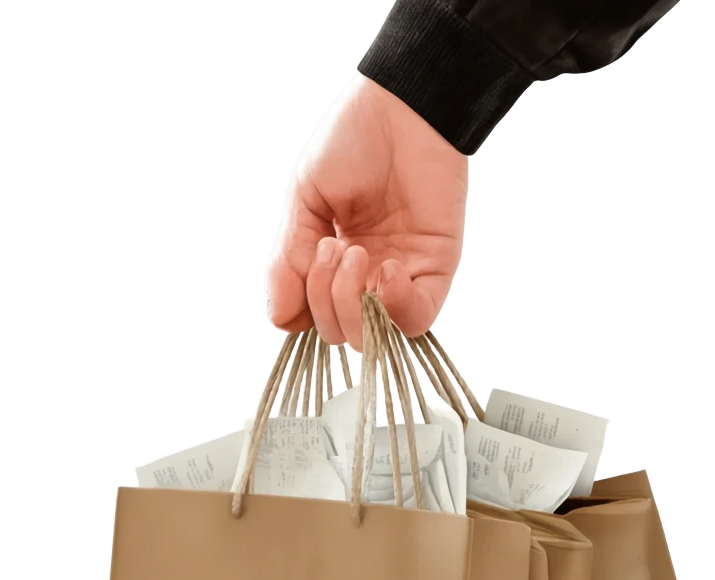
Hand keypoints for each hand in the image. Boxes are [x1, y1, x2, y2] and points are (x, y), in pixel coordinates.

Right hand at [267, 75, 468, 352]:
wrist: (403, 106)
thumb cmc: (352, 139)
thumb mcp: (303, 200)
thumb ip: (289, 260)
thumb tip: (280, 320)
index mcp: (331, 261)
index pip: (311, 316)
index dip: (302, 306)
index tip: (302, 262)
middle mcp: (365, 276)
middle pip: (339, 333)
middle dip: (325, 300)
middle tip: (332, 247)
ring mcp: (400, 278)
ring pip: (371, 336)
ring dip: (352, 305)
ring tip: (354, 252)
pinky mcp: (434, 273)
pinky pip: (414, 321)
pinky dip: (394, 307)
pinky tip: (386, 270)